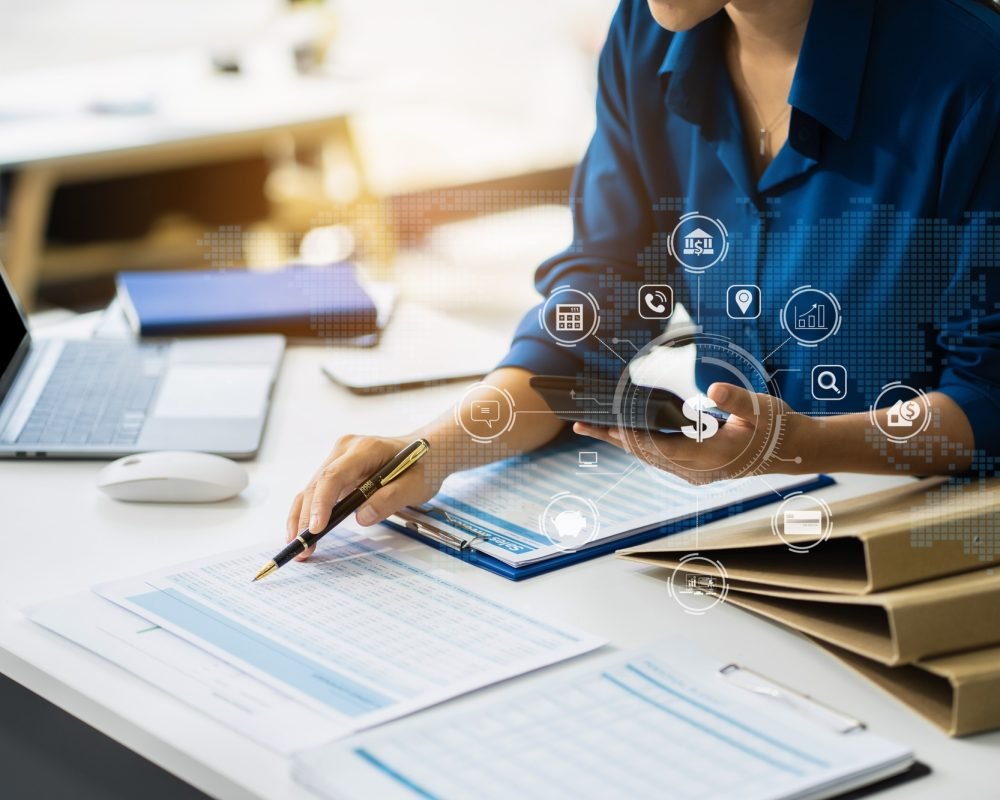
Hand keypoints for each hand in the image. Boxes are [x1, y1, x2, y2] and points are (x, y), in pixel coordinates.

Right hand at [286, 434, 441, 559]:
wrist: (428, 451)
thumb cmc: (423, 466)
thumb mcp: (416, 486)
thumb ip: (390, 499)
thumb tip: (361, 518)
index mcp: (365, 449)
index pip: (334, 475)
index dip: (322, 502)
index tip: (316, 528)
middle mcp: (346, 450)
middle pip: (318, 484)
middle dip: (306, 518)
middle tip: (301, 548)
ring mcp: (339, 460)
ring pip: (312, 489)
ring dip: (302, 518)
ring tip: (298, 547)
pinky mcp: (337, 472)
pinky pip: (318, 492)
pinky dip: (309, 513)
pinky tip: (303, 533)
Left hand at [574, 382, 813, 483]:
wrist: (791, 450)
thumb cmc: (776, 426)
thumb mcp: (760, 408)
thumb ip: (734, 400)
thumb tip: (711, 391)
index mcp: (710, 457)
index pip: (661, 447)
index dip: (632, 437)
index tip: (607, 426)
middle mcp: (697, 470)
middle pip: (646, 454)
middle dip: (613, 438)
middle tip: (580, 426)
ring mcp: (694, 472)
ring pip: (649, 457)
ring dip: (621, 442)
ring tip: (592, 428)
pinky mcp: (695, 469)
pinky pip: (659, 457)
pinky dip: (638, 444)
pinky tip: (622, 433)